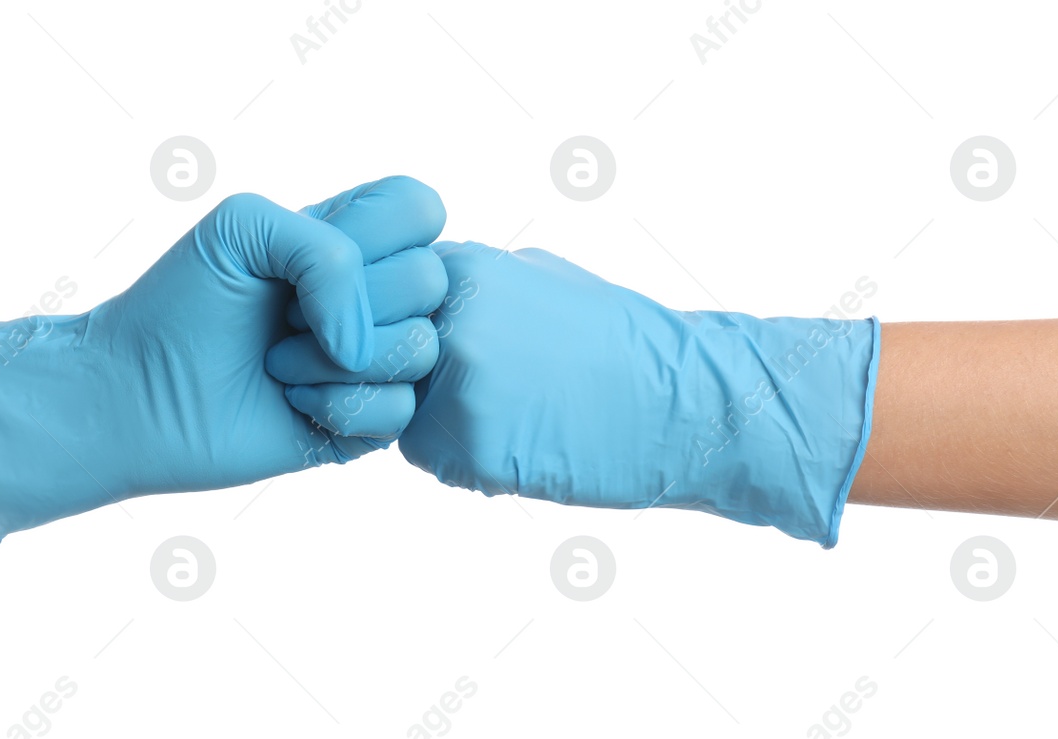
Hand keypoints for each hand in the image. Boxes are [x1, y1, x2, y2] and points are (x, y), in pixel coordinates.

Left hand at [0, 177, 446, 542]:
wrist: (139, 389)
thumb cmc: (181, 302)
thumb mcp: (245, 226)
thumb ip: (329, 248)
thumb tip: (362, 342)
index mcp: (353, 238)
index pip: (422, 209)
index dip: (378, 230)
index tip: (307, 253)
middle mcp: (375, 297)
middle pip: (432, 279)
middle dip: (349, 300)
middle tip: (284, 317)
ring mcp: (377, 362)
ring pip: (422, 348)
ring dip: (333, 359)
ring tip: (278, 363)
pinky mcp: (368, 424)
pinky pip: (401, 410)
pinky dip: (337, 405)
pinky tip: (293, 403)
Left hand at [397, 241, 879, 545]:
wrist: (688, 403)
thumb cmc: (619, 342)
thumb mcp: (535, 279)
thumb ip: (464, 289)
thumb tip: (409, 300)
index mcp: (459, 267)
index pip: (368, 301)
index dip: (384, 332)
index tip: (421, 351)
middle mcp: (445, 317)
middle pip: (370, 359)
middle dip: (392, 381)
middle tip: (466, 391)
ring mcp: (455, 382)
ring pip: (393, 413)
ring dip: (428, 424)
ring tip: (511, 418)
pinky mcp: (469, 443)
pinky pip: (429, 458)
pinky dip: (461, 462)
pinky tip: (523, 447)